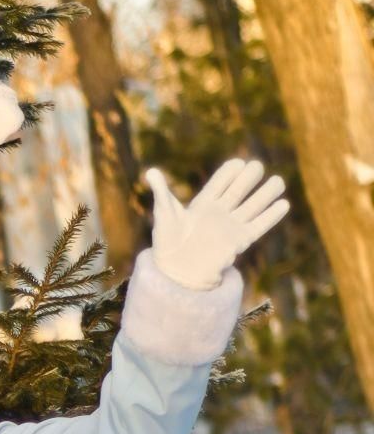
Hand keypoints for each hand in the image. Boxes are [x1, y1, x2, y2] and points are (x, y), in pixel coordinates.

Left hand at [146, 158, 288, 289]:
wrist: (176, 270)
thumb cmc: (167, 242)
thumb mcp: (164, 214)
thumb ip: (162, 192)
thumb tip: (150, 171)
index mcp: (203, 203)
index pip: (219, 183)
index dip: (228, 173)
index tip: (238, 163)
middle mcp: (220, 212)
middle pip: (239, 191)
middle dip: (249, 179)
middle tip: (258, 166)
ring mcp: (231, 225)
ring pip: (252, 206)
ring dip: (266, 194)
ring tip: (278, 181)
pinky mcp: (240, 240)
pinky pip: (259, 226)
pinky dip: (271, 216)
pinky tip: (284, 204)